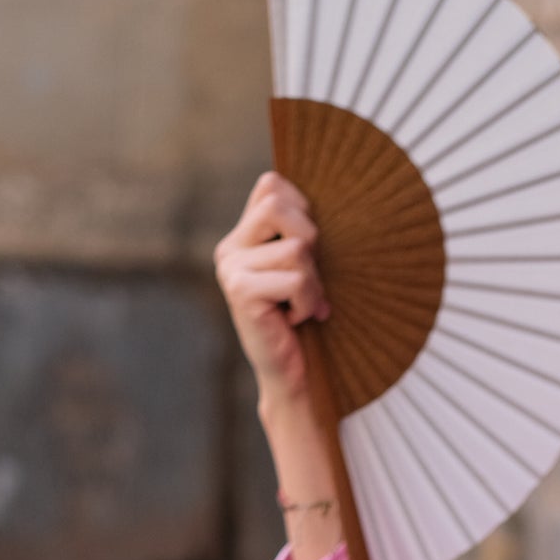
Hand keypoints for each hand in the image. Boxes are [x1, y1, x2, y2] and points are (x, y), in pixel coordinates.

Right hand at [214, 171, 328, 410]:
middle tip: (308, 279)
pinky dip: (308, 302)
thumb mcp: (305, 269)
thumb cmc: (307, 321)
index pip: (271, 185)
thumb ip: (300, 234)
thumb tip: (330, 199)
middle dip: (310, 241)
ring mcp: (231, 268)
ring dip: (313, 282)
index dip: (302, 207)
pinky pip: (296, 278)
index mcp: (243, 236)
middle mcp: (230, 247)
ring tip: (303, 305)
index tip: (310, 249)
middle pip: (279, 205)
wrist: (293, 375)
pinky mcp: (240, 290)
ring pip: (296, 247)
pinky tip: (296, 319)